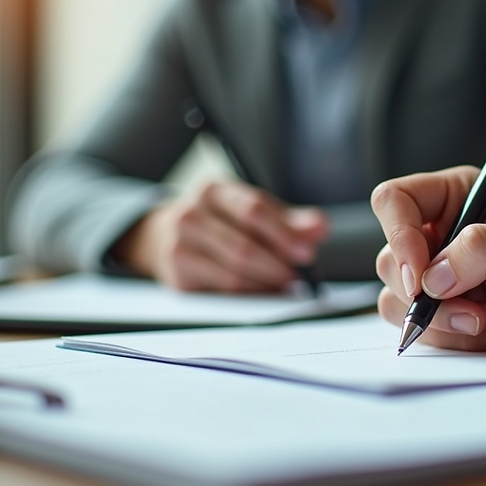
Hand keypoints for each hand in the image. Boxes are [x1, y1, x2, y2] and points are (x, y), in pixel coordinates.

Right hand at [118, 181, 327, 292]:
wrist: (165, 236)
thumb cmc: (221, 221)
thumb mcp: (252, 210)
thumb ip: (289, 220)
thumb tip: (320, 228)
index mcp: (213, 190)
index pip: (252, 209)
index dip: (283, 233)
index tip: (307, 252)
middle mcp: (190, 214)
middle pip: (243, 246)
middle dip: (277, 264)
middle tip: (298, 275)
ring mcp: (179, 246)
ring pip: (234, 273)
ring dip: (266, 283)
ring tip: (285, 284)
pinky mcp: (177, 276)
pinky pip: (223, 291)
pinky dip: (250, 294)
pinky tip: (264, 291)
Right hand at [370, 166, 485, 350]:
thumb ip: (484, 249)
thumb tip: (432, 275)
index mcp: (461, 197)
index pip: (396, 202)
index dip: (397, 235)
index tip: (420, 273)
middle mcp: (447, 236)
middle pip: (393, 261)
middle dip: (428, 296)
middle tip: (473, 309)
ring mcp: (451, 279)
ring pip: (404, 304)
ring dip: (448, 323)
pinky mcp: (460, 316)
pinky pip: (431, 334)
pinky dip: (463, 341)